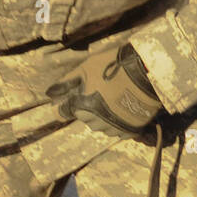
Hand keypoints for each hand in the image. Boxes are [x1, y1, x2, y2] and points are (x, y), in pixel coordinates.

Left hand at [46, 43, 162, 137]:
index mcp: (82, 106)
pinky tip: (123, 108)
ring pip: (101, 126)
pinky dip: (118, 122)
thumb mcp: (86, 68)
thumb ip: (66, 83)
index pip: (64, 112)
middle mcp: (96, 121)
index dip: (68, 103)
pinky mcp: (129, 130)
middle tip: (99, 92)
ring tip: (113, 99)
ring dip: (102, 117)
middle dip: (86, 108)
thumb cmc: (114, 66)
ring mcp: (113, 127)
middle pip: (84, 118)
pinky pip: (118, 131)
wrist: (148, 71)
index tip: (75, 98)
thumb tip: (49, 93)